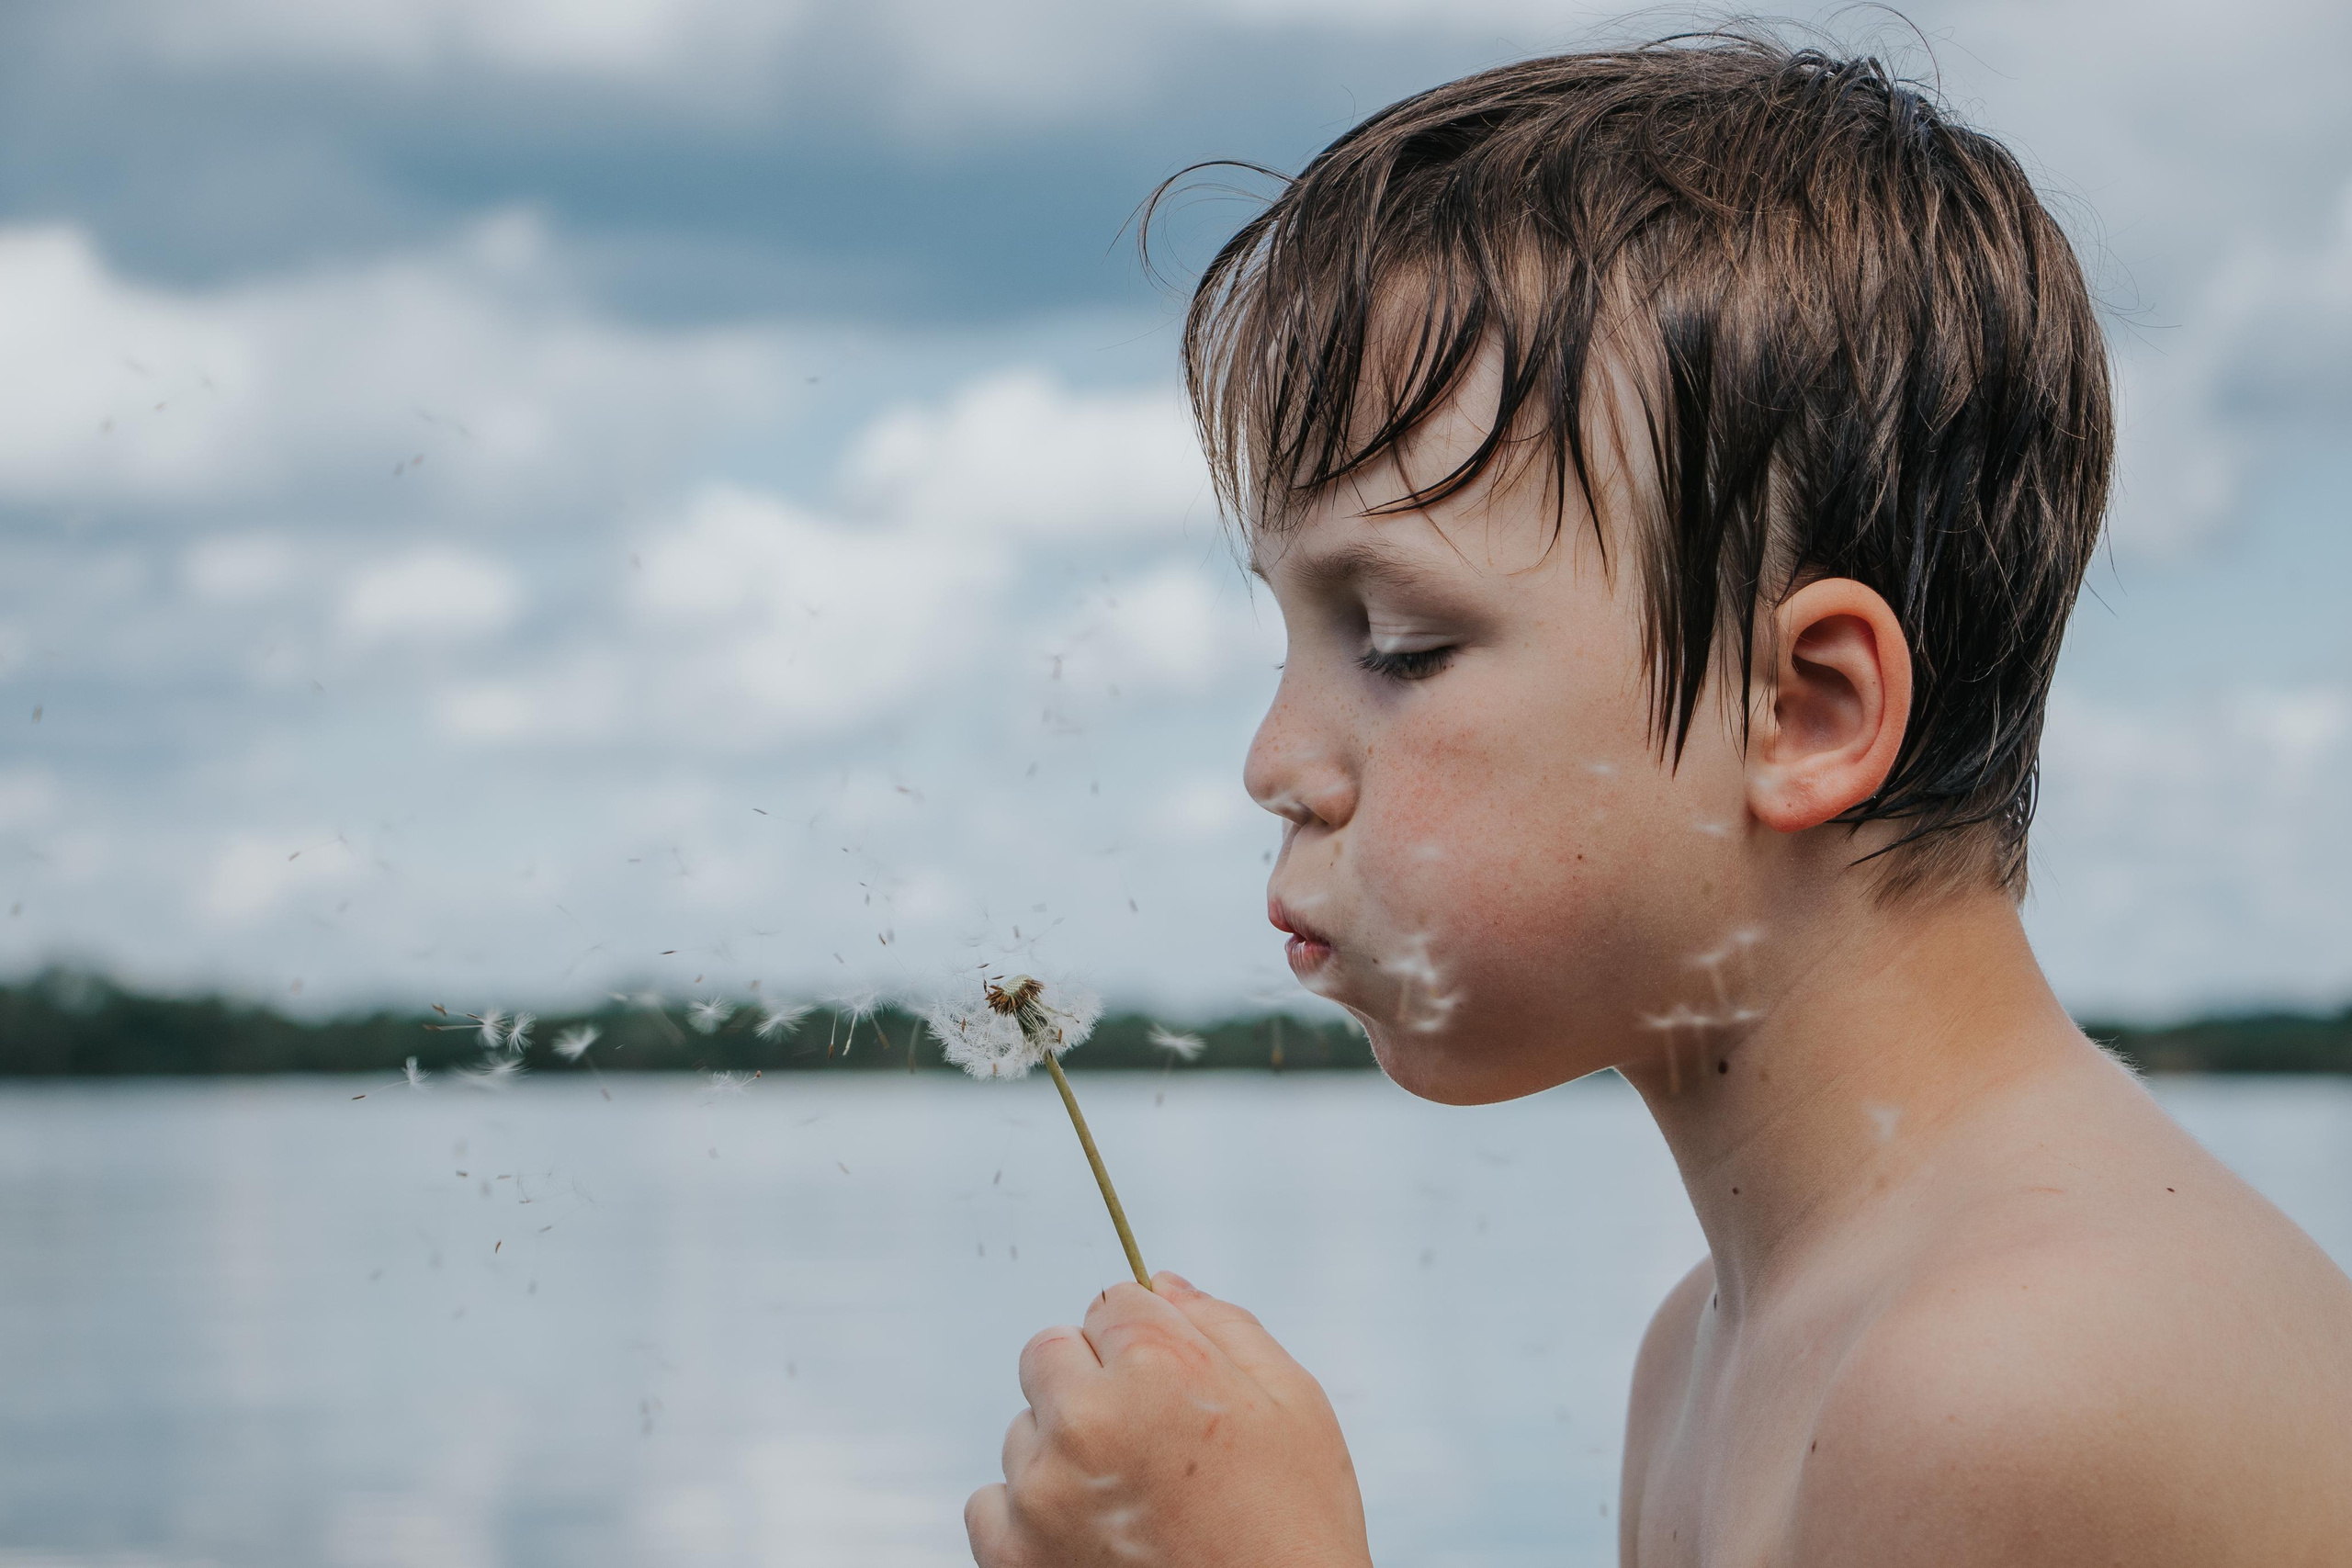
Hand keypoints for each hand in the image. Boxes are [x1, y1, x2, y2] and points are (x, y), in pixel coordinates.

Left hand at [967, 1271, 1371, 1566]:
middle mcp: (1086, 1419)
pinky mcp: (1012, 1555)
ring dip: (1062, 1453)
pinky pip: (991, 1503)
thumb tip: (1162, 1283)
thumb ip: (1225, 1327)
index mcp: (1157, 1368)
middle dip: (1090, 1383)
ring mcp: (1041, 1491)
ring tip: (1132, 1507)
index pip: (1113, 1303)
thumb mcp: (1295, 1409)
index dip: (1148, 1345)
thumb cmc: (1294, 1533)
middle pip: (1051, 1352)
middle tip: (1146, 1446)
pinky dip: (1029, 1519)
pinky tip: (1093, 1542)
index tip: (1172, 1391)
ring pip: (1024, 1430)